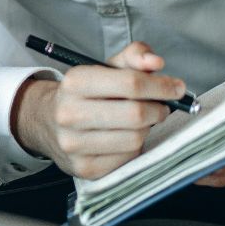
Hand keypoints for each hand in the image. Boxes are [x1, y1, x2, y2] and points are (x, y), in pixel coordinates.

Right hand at [10, 41, 185, 178]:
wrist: (47, 122)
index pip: (131, 84)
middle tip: (162, 107)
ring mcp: (74, 144)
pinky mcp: (84, 169)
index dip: (161, 86)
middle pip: (135, 114)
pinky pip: (127, 159)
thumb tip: (156, 62)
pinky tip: (126, 138)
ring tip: (142, 122)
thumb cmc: (86, 93)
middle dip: (158, 109)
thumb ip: (135, 56)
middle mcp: (70, 114)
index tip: (176, 88)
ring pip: (134, 139)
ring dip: (147, 130)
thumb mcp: (105, 67)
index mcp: (75, 82)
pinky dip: (135, 147)